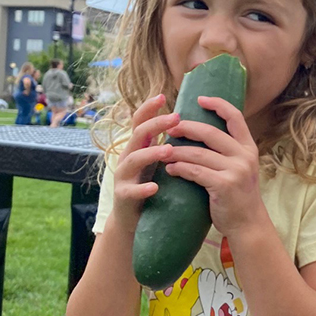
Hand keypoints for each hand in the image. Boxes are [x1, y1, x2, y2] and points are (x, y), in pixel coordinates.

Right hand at [110, 95, 180, 233]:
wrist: (132, 220)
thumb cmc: (151, 186)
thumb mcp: (157, 162)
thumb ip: (167, 144)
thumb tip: (192, 123)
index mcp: (138, 147)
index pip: (140, 122)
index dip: (149, 108)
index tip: (163, 95)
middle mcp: (128, 157)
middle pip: (138, 135)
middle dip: (156, 125)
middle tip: (176, 118)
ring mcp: (123, 177)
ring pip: (133, 160)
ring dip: (151, 153)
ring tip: (169, 150)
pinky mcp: (124, 197)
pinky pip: (131, 191)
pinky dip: (143, 189)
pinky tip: (155, 187)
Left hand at [164, 96, 262, 235]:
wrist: (248, 224)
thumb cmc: (238, 195)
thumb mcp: (240, 168)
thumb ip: (227, 151)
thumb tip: (202, 131)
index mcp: (249, 147)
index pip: (235, 117)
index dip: (218, 104)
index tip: (200, 99)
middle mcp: (245, 156)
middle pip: (210, 132)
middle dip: (186, 128)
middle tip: (170, 128)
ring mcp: (236, 171)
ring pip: (198, 153)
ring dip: (176, 151)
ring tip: (163, 151)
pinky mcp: (224, 185)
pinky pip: (195, 172)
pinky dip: (180, 168)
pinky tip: (170, 169)